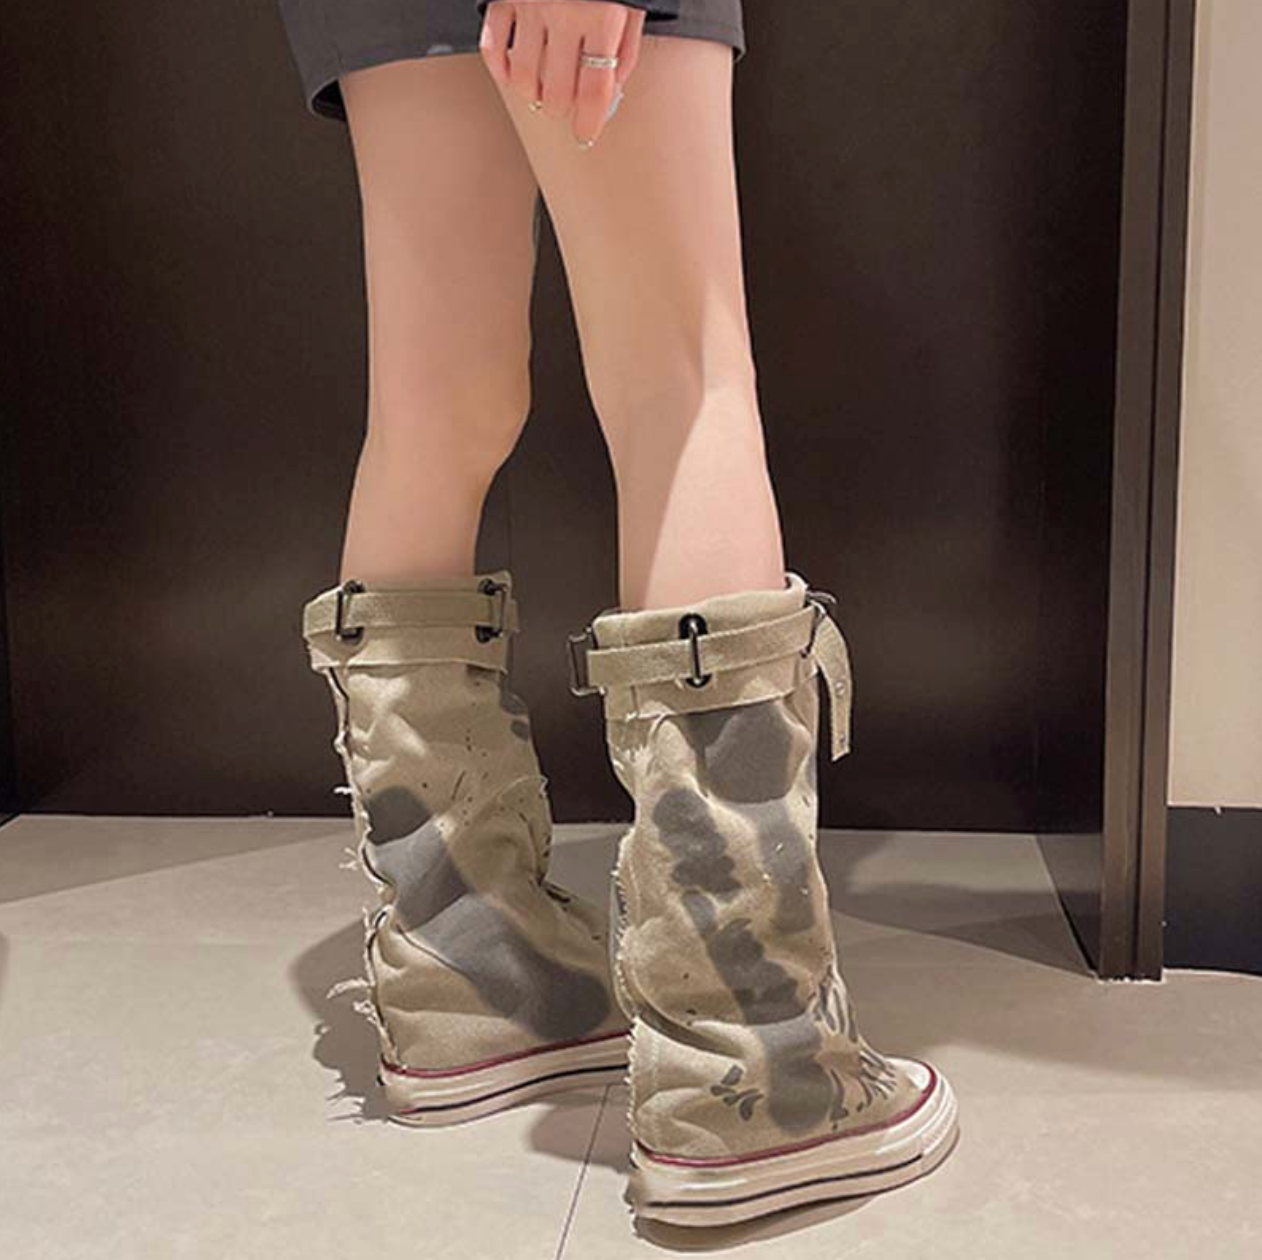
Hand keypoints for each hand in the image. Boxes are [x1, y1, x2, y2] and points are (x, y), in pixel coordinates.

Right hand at [479, 1, 643, 146]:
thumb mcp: (631, 5)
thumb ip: (623, 52)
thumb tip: (609, 96)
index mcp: (602, 16)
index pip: (593, 90)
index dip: (589, 122)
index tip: (586, 134)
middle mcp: (564, 12)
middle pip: (556, 93)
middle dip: (564, 109)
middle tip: (568, 104)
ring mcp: (530, 5)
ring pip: (524, 80)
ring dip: (535, 96)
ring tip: (546, 89)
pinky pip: (493, 48)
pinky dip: (503, 70)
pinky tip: (516, 73)